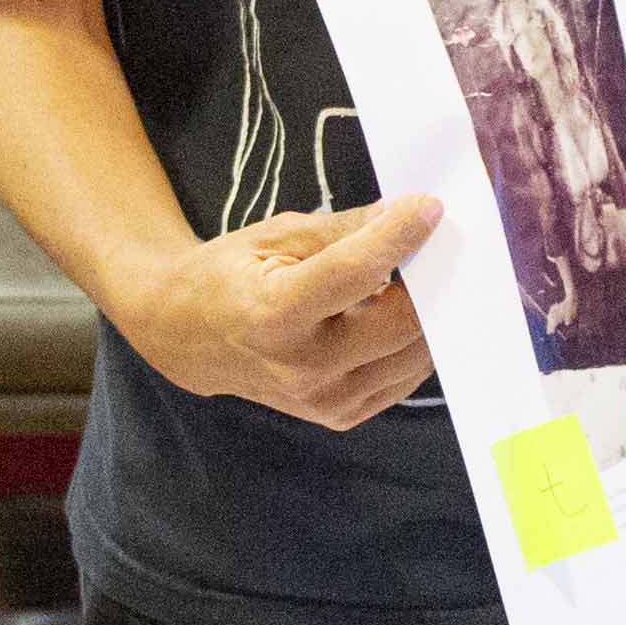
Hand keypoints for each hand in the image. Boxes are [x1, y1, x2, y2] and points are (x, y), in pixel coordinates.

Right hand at [123, 193, 438, 428]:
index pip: (356, 272)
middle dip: (429, 281)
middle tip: (436, 246)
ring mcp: (324, 401)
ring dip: (429, 313)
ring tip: (419, 279)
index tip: (429, 208)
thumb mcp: (277, 236)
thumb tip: (404, 216)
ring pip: (414, 355)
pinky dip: (414, 343)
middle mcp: (302, 368)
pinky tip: (399, 314)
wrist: (189, 336)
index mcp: (274, 314)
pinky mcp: (341, 416)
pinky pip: (405, 378)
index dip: (400, 236)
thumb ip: (344, 230)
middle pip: (401, 324)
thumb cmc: (231, 276)